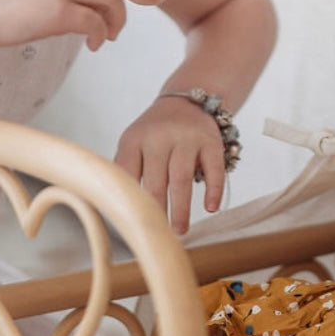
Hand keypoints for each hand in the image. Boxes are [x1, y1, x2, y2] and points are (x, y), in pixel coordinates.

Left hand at [114, 96, 226, 233]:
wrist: (186, 101)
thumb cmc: (154, 133)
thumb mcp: (134, 143)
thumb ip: (126, 171)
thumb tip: (121, 212)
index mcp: (133, 140)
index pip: (127, 175)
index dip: (129, 201)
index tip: (132, 224)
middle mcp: (159, 136)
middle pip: (155, 181)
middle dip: (157, 212)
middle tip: (159, 234)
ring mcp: (186, 138)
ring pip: (181, 178)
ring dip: (182, 208)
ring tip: (181, 230)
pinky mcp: (210, 141)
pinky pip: (214, 169)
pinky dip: (213, 190)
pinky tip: (211, 208)